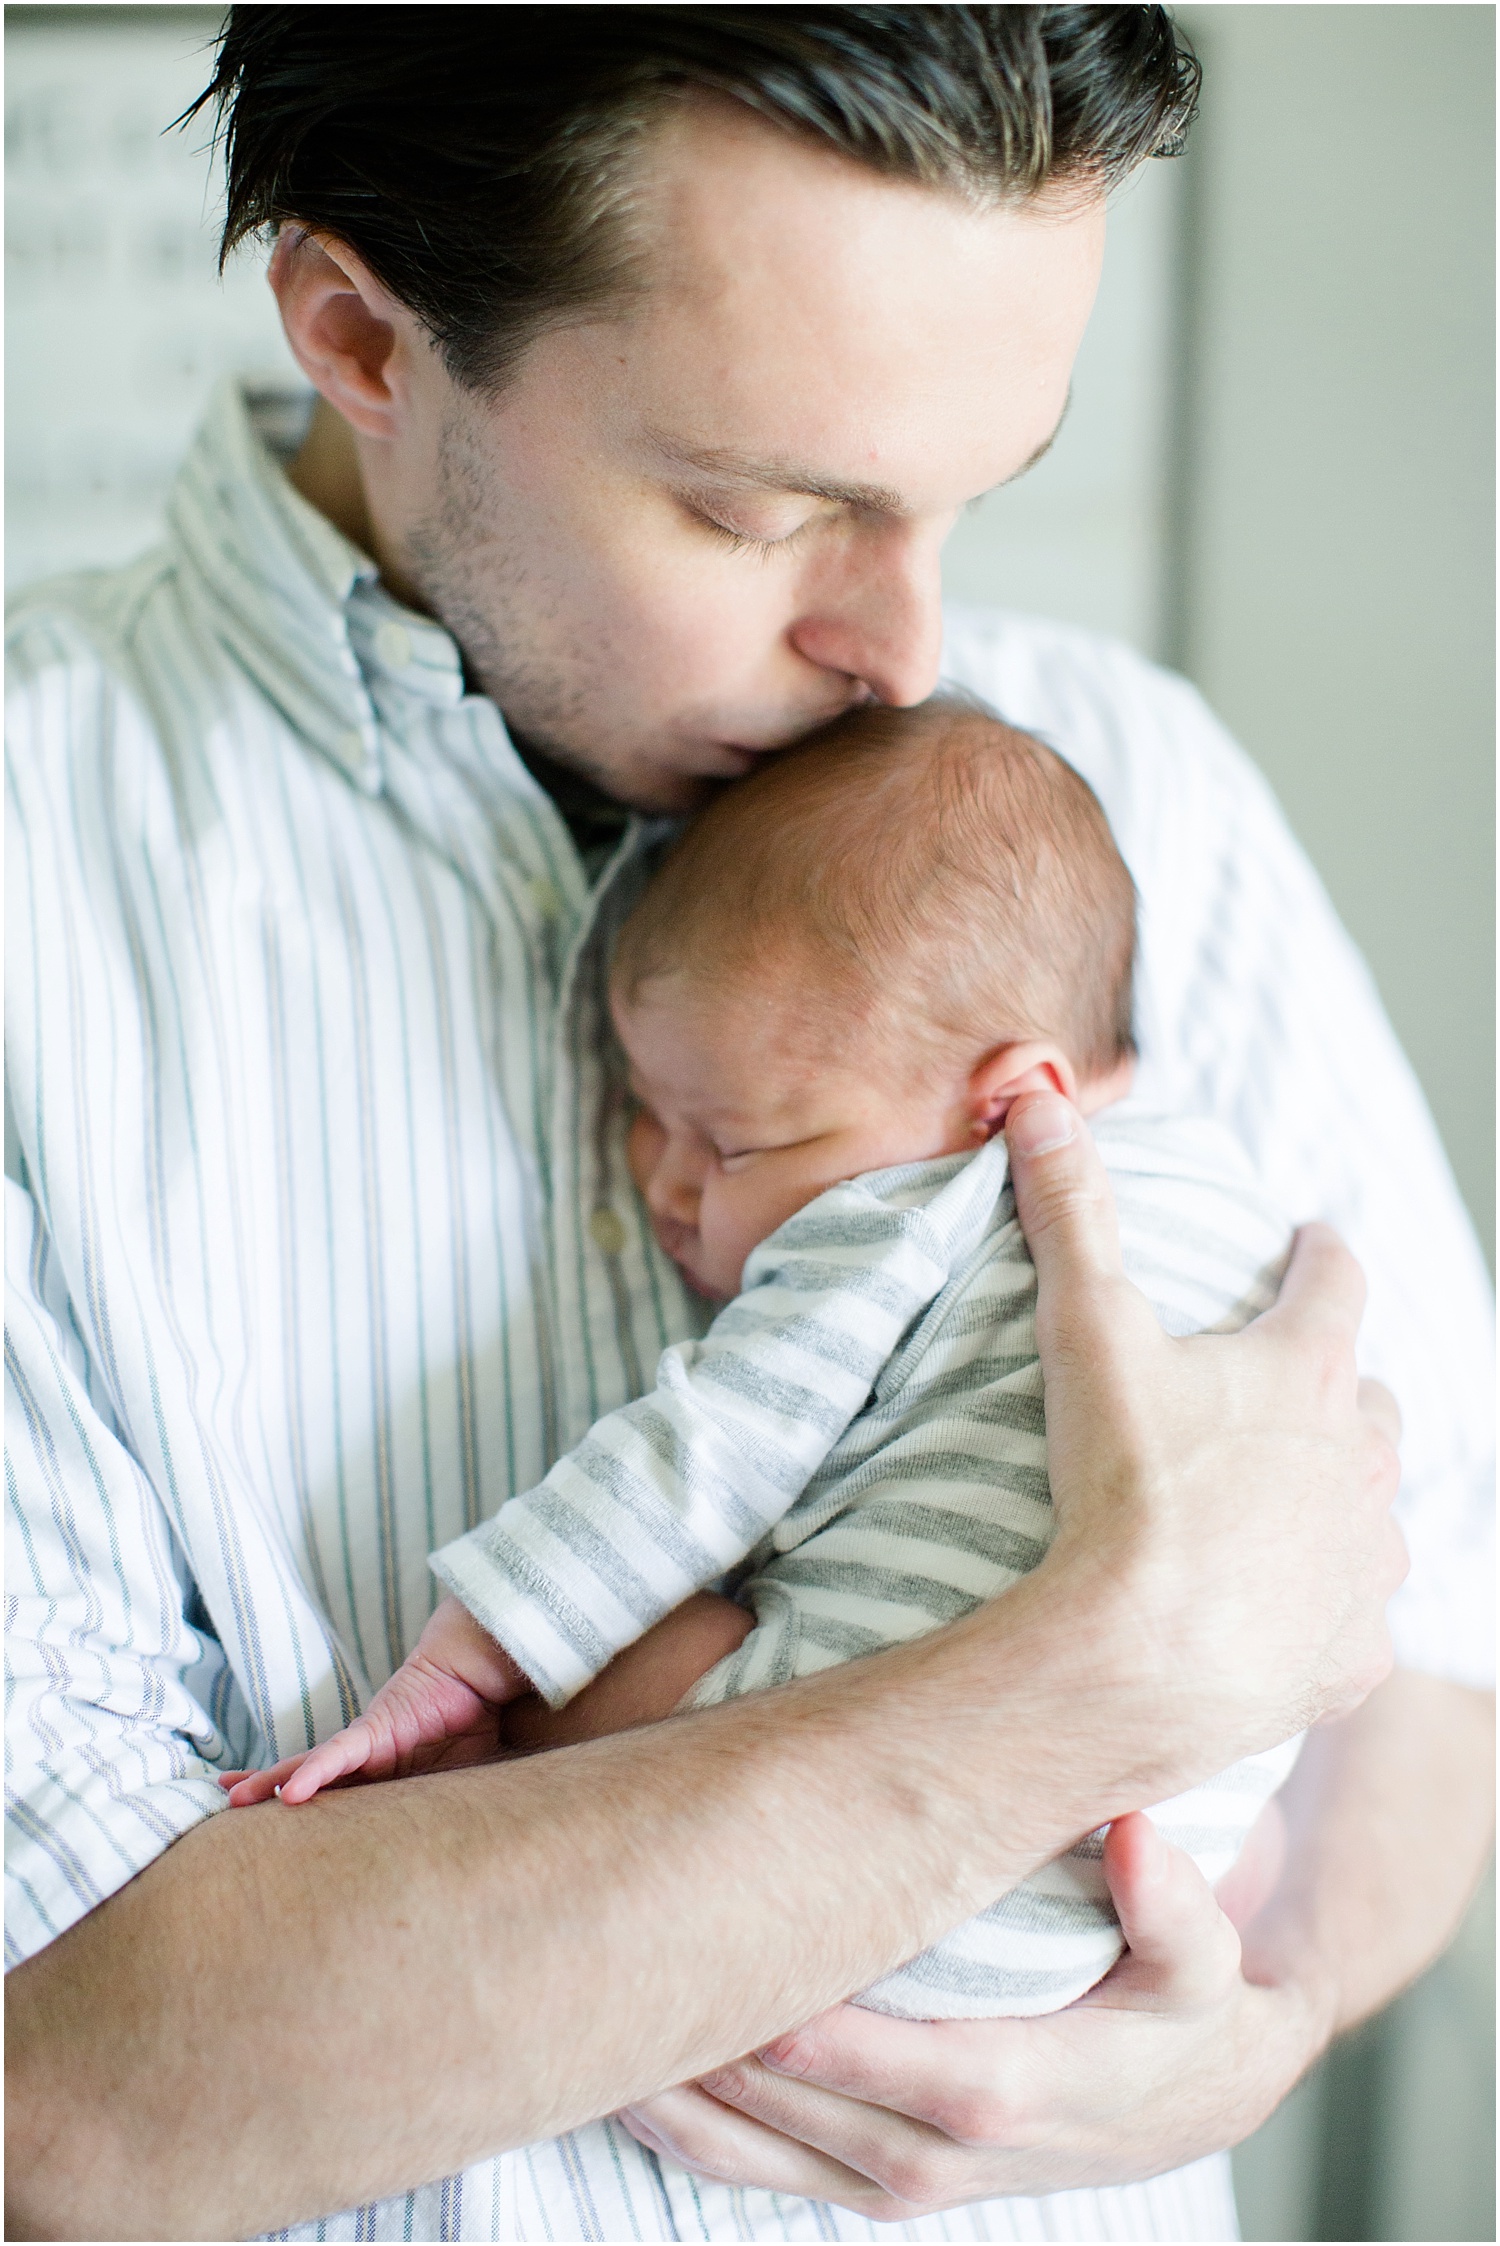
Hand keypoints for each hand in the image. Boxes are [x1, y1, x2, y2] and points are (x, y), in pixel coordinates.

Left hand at [220, 1597, 527, 1804]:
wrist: (480, 1673)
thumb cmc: (476, 1725)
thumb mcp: (458, 1786)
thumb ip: (444, 1812)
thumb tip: (449, 1854)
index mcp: (383, 1777)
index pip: (333, 1799)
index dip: (302, 1811)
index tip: (269, 1830)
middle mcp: (367, 1762)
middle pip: (307, 1782)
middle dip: (264, 1792)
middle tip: (222, 1809)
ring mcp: (368, 1745)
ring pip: (308, 1768)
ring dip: (268, 1782)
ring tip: (230, 1796)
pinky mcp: (376, 1730)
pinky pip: (338, 1755)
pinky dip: (314, 1774)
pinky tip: (287, 1793)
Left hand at [618, 1813, 1325, 2215]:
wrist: (1195, 2092)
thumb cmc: (1186, 2008)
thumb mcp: (1206, 1958)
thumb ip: (1177, 1905)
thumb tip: (1134, 1838)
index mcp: (1021, 2092)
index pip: (906, 2073)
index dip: (824, 2037)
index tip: (747, 1972)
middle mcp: (947, 2153)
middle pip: (809, 2116)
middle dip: (718, 2058)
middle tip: (628, 1977)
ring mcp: (904, 2176)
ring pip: (767, 2156)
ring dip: (681, 2105)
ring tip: (592, 2038)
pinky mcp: (876, 2175)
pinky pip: (767, 2171)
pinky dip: (695, 2138)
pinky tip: (631, 2086)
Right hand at [999, 1091, 1404, 1781]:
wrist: (1143, 1659)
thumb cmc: (1126, 1489)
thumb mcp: (1087, 1331)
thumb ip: (1070, 1213)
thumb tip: (1040, 1103)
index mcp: (1308, 1374)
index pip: (1336, 1282)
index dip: (1321, 1253)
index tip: (1312, 1237)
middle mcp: (1361, 1462)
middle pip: (1372, 1401)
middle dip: (1339, 1387)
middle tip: (1293, 1387)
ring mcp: (1366, 1563)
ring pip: (1377, 1512)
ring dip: (1342, 1500)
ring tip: (1289, 1505)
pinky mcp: (1353, 1655)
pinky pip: (1355, 1625)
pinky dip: (1323, 1613)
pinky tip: (1282, 1618)